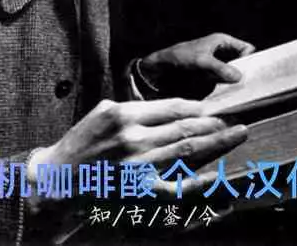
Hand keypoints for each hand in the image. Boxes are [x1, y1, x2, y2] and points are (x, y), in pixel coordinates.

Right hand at [28, 98, 246, 203]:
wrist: (59, 178)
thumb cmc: (81, 141)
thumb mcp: (104, 110)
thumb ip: (136, 107)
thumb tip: (170, 108)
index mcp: (125, 114)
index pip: (172, 106)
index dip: (198, 106)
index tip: (214, 106)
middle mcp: (134, 138)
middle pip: (184, 127)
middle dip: (214, 122)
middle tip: (235, 117)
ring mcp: (139, 166)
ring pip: (186, 151)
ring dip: (216, 142)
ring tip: (236, 133)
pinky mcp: (139, 190)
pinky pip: (176, 187)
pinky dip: (198, 182)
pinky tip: (217, 174)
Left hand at [138, 33, 254, 98]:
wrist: (159, 69)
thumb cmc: (179, 58)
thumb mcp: (201, 61)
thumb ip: (221, 68)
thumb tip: (239, 77)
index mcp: (222, 41)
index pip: (246, 49)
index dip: (251, 59)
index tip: (255, 73)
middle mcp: (221, 53)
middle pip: (241, 63)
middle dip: (244, 73)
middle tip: (249, 87)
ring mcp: (216, 66)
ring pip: (233, 75)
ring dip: (234, 84)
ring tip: (240, 94)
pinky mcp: (210, 78)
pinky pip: (223, 84)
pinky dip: (226, 89)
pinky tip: (228, 98)